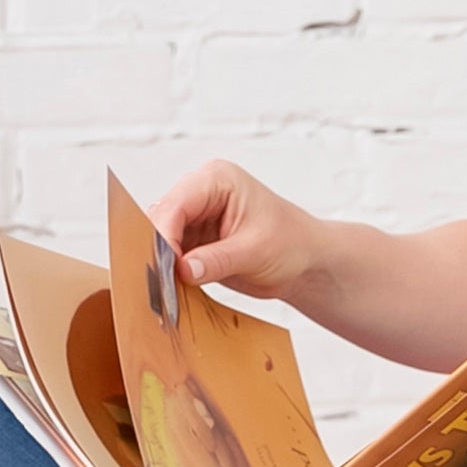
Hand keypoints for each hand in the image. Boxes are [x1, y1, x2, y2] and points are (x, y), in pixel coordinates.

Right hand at [155, 158, 326, 308]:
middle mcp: (200, 192)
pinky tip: (173, 286)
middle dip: (160, 249)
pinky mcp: (193, 238)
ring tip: (167, 286)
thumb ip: (217, 260)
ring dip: (162, 261)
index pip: (176, 204)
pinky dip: (169, 270)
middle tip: (161, 280)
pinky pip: (169, 253)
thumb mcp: (256, 251)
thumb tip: (181, 270)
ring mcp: (194, 216)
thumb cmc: (292, 244)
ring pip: (160, 237)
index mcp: (216, 180)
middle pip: (162, 218)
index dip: (165, 235)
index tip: (164, 266)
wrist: (306, 262)